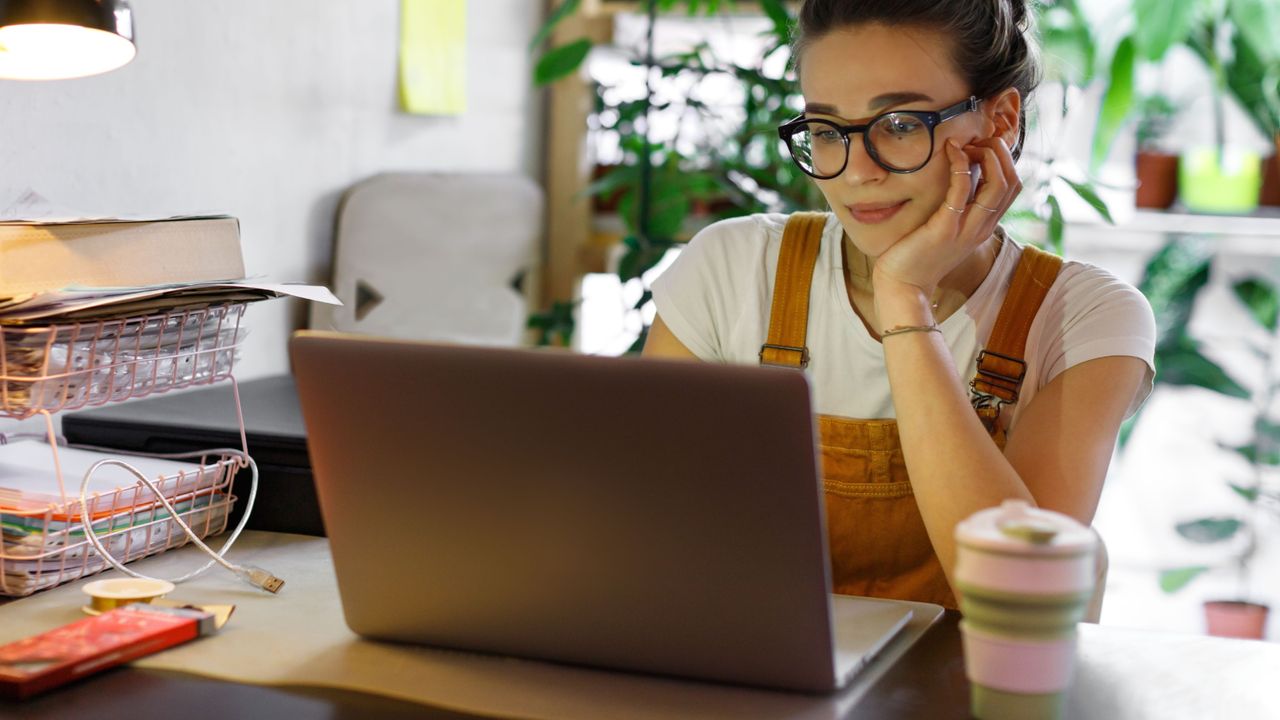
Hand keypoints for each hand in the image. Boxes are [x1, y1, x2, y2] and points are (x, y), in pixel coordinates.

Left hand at [870, 124, 1022, 322]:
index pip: (1012, 187)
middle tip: (976, 141)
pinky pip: (962, 190)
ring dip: (987, 156)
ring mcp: (966, 229)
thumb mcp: (947, 229)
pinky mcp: (945, 228)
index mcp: (984, 226)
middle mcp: (982, 228)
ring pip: (998, 184)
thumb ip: (958, 207)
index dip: (1004, 160)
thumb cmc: (918, 255)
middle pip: (1012, 182)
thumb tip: (960, 175)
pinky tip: (951, 151)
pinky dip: (961, 165)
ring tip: (966, 143)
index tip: (980, 147)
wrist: (903, 286)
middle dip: (1000, 153)